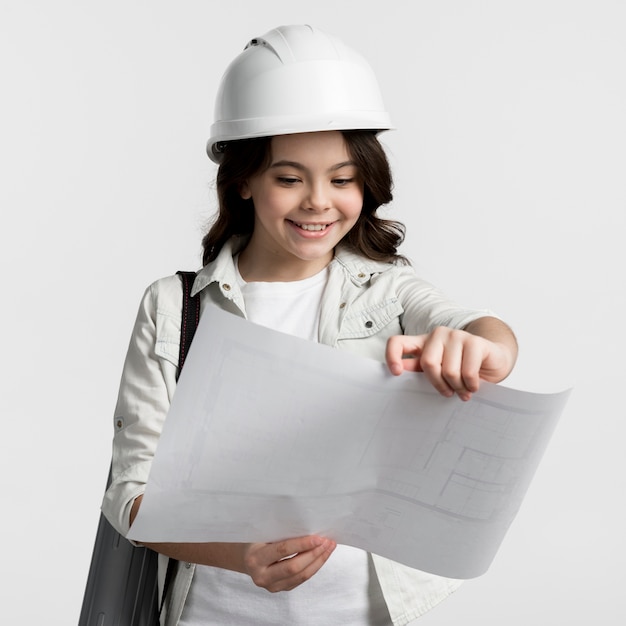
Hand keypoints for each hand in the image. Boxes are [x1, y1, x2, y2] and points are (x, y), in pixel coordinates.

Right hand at [242, 535, 335, 591]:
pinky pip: (301, 579)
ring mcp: (271, 586)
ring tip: (329, 547)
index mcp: (255, 558)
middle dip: (314, 554)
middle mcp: (262, 576)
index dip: (302, 544)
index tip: (318, 538)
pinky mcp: (280, 589)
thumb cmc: (255, 539)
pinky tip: (321, 556)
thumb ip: (279, 531)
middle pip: (294, 568)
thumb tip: (308, 526)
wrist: (243, 557)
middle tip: (327, 542)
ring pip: (301, 576)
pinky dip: (314, 567)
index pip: (283, 551)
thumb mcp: (262, 532)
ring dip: (318, 561)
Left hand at [385, 325, 514, 400]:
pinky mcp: (475, 342)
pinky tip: (473, 386)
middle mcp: (438, 335)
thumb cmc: (462, 367)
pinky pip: (468, 371)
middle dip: (439, 384)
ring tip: (463, 390)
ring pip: (449, 370)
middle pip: (428, 363)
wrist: (494, 360)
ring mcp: (457, 335)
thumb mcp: (438, 370)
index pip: (397, 342)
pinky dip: (470, 385)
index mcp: (423, 342)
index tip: (397, 373)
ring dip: (458, 387)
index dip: (392, 356)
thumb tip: (400, 372)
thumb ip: (419, 370)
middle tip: (448, 393)